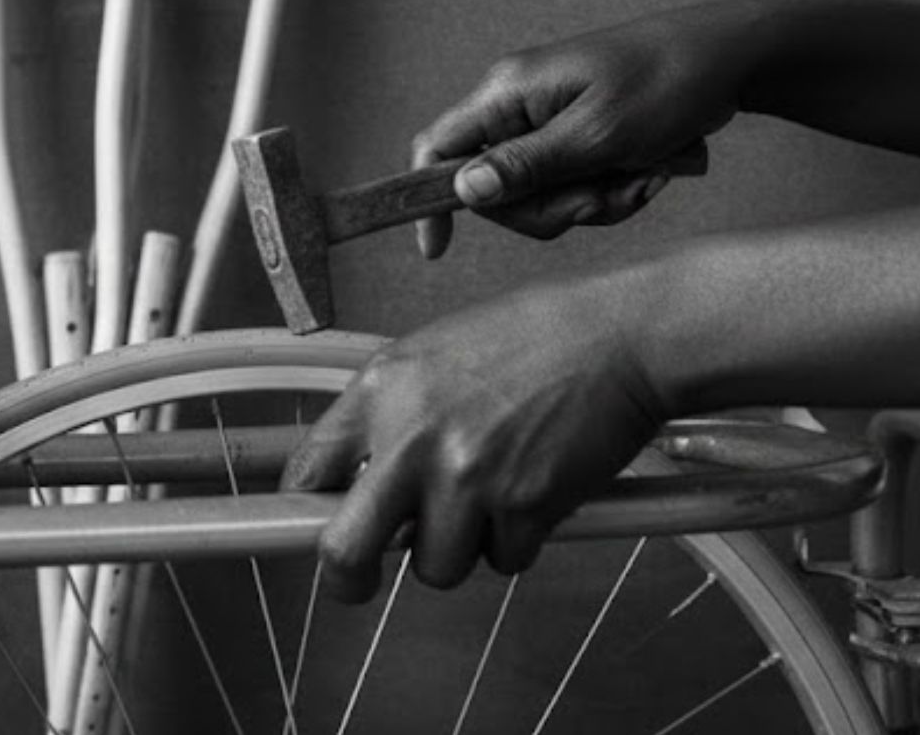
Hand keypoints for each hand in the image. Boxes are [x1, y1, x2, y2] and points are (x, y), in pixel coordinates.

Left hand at [280, 276, 667, 600]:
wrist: (616, 337)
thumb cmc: (531, 339)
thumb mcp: (430, 357)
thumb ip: (388, 415)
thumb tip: (356, 477)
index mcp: (378, 392)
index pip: (305, 470)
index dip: (303, 510)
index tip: (312, 526)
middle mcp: (411, 438)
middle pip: (344, 550)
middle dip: (348, 580)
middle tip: (359, 583)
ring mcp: (466, 477)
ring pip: (435, 568)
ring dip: (460, 550)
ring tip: (489, 501)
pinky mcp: (522, 505)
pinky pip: (503, 562)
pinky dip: (519, 543)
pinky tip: (534, 494)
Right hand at [413, 4, 759, 257]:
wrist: (732, 56)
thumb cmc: (669, 83)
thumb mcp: (600, 135)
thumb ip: (528, 167)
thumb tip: (462, 192)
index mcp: (508, 94)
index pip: (438, 148)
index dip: (428, 199)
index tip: (436, 251)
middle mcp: (517, 105)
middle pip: (496, 190)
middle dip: (555, 207)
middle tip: (609, 195)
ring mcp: (547, 120)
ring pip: (542, 195)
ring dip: (595, 200)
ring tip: (645, 176)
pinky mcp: (577, 132)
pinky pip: (574, 185)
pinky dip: (612, 189)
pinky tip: (650, 171)